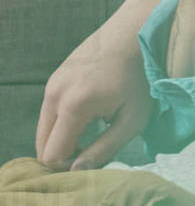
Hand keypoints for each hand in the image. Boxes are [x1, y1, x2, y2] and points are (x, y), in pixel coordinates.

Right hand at [35, 0, 178, 170]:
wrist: (135, 34)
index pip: (52, 154)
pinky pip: (50, 112)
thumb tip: (77, 171)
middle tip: (93, 148)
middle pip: (42, 144)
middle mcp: (55, 94)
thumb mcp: (132, 118)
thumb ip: (105, 148)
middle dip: (63, 154)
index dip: (70, 165)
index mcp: (74, 106)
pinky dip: (63, 122)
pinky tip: (90, 114)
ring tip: (94, 131)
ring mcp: (51, 84)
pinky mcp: (54, 78)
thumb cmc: (141, 78)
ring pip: (45, 128)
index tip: (95, 158)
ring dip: (63, 137)